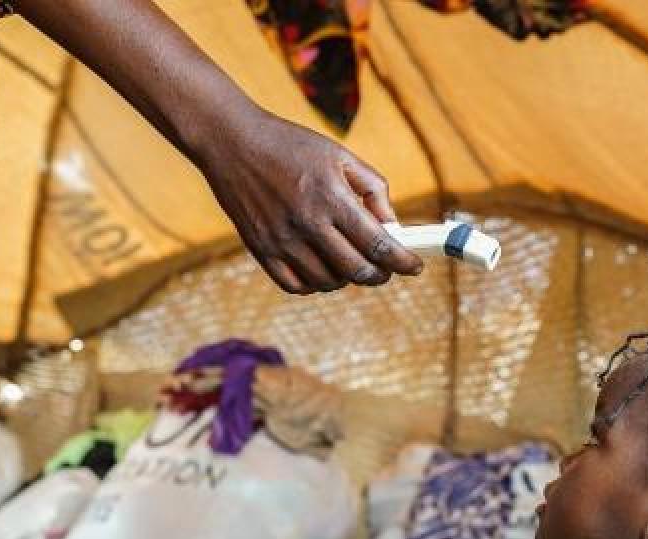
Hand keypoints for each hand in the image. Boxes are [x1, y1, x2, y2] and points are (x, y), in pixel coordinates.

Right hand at [195, 107, 422, 293]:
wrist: (232, 142)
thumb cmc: (292, 145)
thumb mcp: (340, 155)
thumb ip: (372, 189)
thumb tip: (394, 224)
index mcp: (332, 197)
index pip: (379, 244)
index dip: (403, 261)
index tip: (415, 266)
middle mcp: (308, 223)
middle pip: (357, 270)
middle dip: (380, 275)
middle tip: (386, 269)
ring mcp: (282, 240)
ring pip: (328, 282)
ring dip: (348, 279)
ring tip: (352, 264)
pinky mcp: (261, 250)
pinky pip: (296, 286)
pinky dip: (316, 285)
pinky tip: (323, 270)